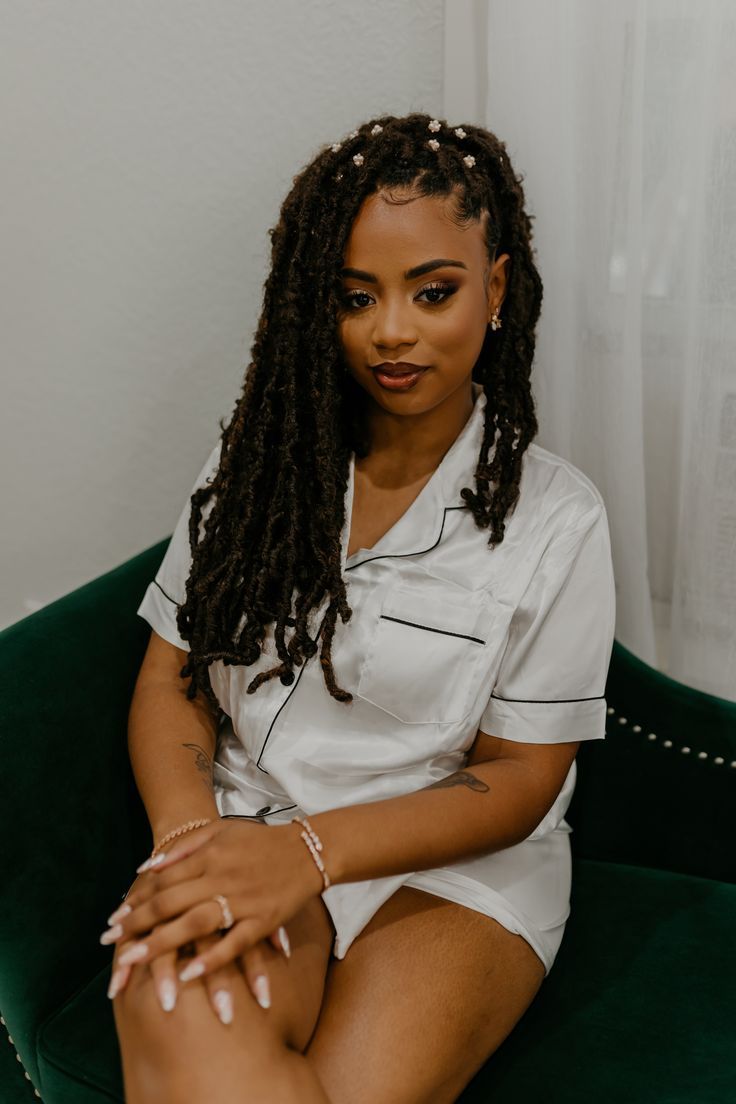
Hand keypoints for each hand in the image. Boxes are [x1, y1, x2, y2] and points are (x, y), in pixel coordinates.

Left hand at [101, 819, 321, 993]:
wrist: (308, 850)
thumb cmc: (260, 842)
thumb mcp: (221, 832)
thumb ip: (184, 847)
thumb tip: (147, 867)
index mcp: (210, 855)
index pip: (164, 880)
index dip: (137, 900)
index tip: (114, 920)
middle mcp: (222, 877)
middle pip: (172, 903)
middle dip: (138, 925)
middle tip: (111, 945)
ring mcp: (243, 900)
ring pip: (195, 924)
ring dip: (162, 944)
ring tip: (134, 961)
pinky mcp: (264, 920)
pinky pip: (235, 943)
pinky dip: (211, 958)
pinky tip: (189, 974)